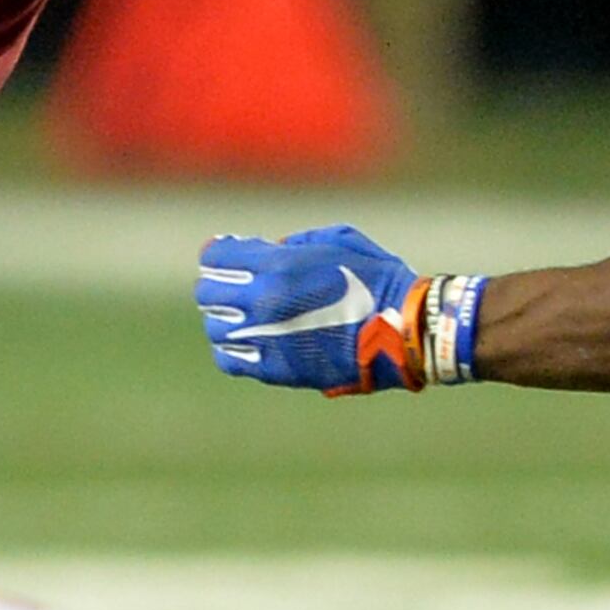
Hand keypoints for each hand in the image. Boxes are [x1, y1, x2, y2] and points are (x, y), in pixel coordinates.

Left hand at [198, 224, 442, 395]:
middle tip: (234, 285)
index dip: (221, 254)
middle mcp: (263, 301)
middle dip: (219, 284)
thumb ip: (295, 243)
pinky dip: (230, 349)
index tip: (229, 256)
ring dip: (223, 317)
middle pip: (208, 291)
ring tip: (241, 315)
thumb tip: (270, 249)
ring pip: (214, 327)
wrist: (401, 330)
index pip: (216, 257)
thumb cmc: (377, 279)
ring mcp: (265, 338)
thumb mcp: (338, 240)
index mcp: (277, 265)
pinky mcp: (275, 369)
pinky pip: (229, 360)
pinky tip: (245, 342)